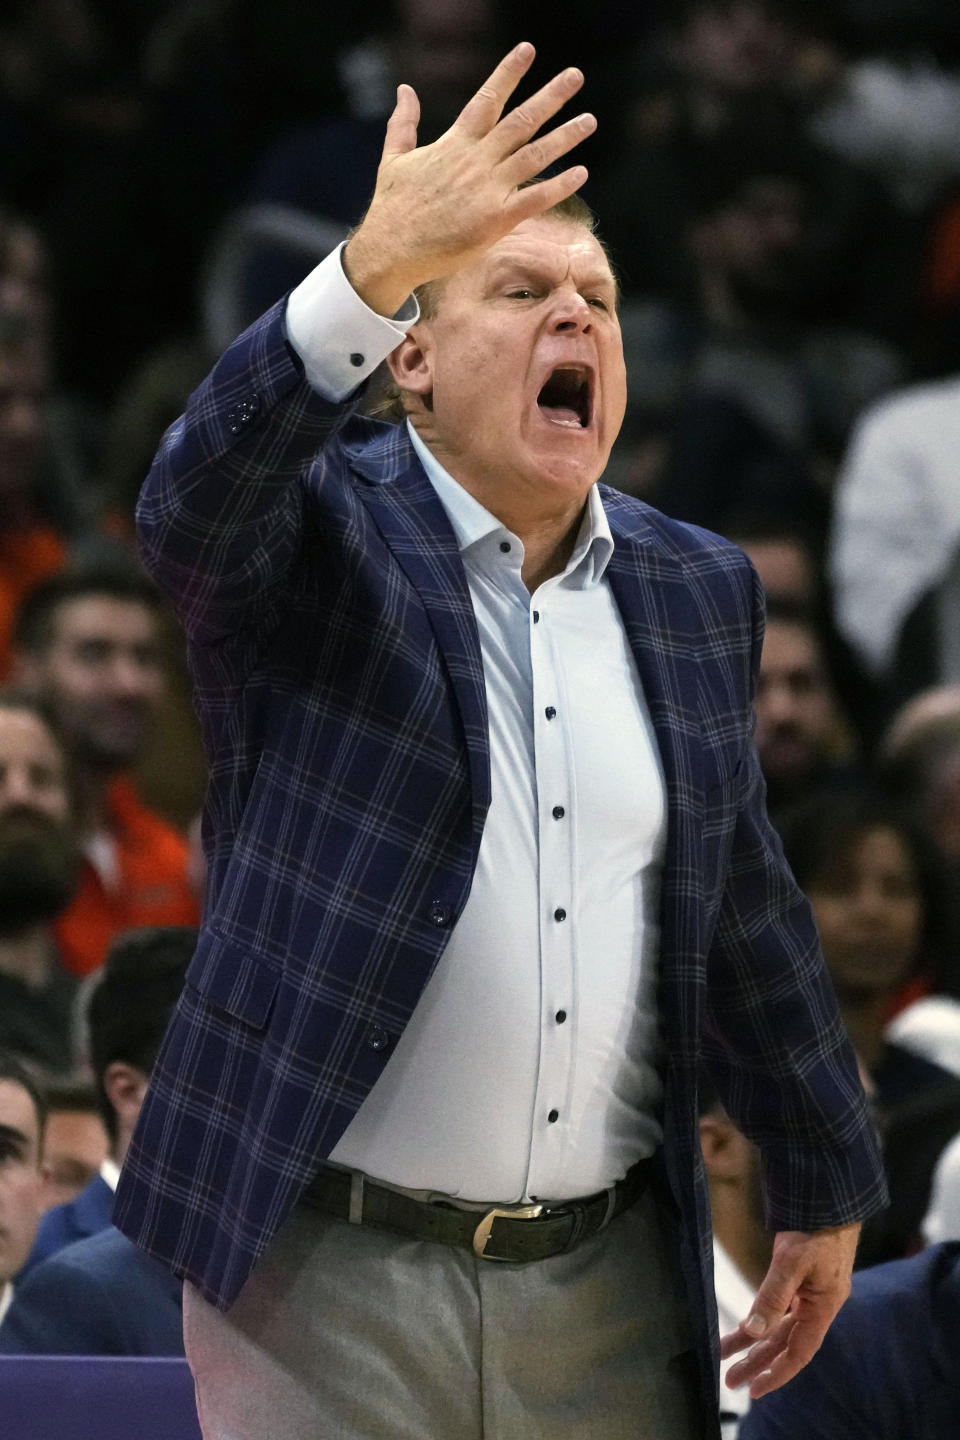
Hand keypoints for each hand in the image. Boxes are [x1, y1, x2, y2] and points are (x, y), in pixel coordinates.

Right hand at [344, 41, 595, 315]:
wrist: (390, 248)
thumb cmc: (392, 206)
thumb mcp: (394, 156)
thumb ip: (403, 121)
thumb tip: (404, 88)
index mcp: (454, 143)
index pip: (487, 99)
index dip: (508, 73)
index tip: (528, 50)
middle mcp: (475, 161)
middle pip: (520, 121)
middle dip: (550, 97)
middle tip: (576, 76)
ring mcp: (487, 191)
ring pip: (534, 156)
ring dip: (564, 137)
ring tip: (590, 120)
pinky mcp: (494, 221)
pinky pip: (534, 200)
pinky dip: (558, 187)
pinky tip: (581, 173)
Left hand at [719, 1222, 860, 1399]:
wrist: (829, 1201)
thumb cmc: (816, 1230)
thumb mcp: (792, 1261)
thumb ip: (772, 1295)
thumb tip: (752, 1330)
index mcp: (822, 1308)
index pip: (799, 1353)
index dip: (778, 1374)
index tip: (755, 1389)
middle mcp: (817, 1307)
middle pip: (785, 1343)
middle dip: (757, 1362)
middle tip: (731, 1380)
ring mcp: (810, 1294)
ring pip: (779, 1327)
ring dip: (754, 1341)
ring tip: (725, 1353)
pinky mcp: (801, 1282)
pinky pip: (780, 1310)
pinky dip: (762, 1319)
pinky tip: (745, 1327)